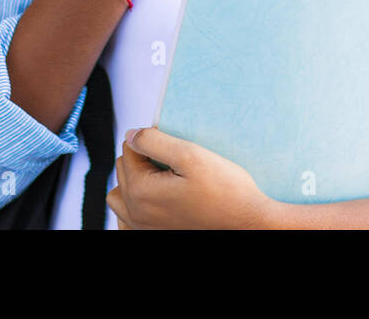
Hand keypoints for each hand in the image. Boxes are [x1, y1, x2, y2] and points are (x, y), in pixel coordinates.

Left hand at [105, 126, 278, 228]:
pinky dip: (134, 204)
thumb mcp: (191, 155)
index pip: (129, 148)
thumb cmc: (225, 190)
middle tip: (175, 160)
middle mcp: (136, 214)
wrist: (247, 222)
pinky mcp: (153, 234)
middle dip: (143, 157)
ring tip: (161, 176)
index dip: (152, 139)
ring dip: (134, 179)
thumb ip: (153, 141)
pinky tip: (154, 198)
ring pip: (121, 193)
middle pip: (124, 168)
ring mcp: (143, 228)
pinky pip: (127, 218)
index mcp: (141, 191)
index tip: (176, 146)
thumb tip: (130, 134)